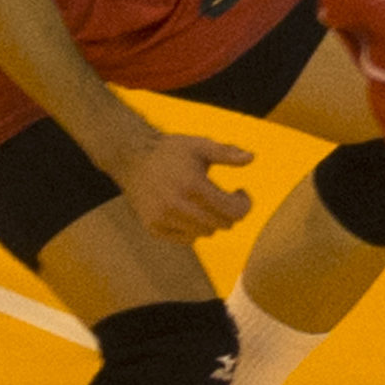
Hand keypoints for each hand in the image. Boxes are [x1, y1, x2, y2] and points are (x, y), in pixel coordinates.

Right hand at [105, 125, 254, 239]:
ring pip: (204, 233)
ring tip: (207, 202)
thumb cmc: (171, 150)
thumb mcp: (200, 145)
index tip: (240, 191)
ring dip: (212, 221)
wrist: (132, 158)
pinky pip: (185, 239)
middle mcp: (176, 206)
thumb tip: (252, 157)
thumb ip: (227, 153)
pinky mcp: (153, 227)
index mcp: (192, 185)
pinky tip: (191, 211)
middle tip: (227, 197)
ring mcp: (163, 219)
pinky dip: (194, 229)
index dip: (244, 204)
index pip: (232, 211)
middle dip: (230, 212)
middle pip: (221, 224)